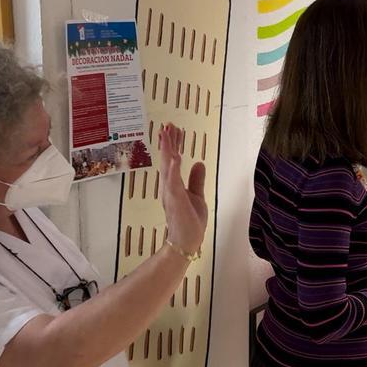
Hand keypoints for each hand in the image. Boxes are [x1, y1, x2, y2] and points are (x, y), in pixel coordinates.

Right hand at [158, 124, 208, 256]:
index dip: (173, 144)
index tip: (174, 129)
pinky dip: (174, 170)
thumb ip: (196, 179)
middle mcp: (169, 186)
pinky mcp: (176, 201)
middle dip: (168, 141)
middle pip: (168, 159)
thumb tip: (199, 163)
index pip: (173, 160)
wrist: (186, 242)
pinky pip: (173, 183)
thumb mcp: (197, 195)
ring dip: (168, 150)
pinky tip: (175, 158)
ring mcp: (171, 192)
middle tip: (169, 124)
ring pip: (168, 166)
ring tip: (167, 133)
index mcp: (173, 184)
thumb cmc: (190, 221)